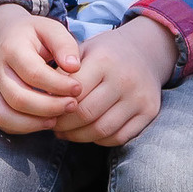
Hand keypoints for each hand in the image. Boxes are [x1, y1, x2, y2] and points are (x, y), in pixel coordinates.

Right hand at [0, 3, 83, 133]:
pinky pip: (2, 122)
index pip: (33, 73)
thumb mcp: (50, 29)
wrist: (2, 37)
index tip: (78, 88)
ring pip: (6, 114)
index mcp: (11, 48)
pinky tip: (45, 122)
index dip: (58, 85)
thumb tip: (74, 67)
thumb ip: (64, 45)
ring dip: (36, 122)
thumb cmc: (33, 36)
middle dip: (50, 107)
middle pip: (19, 98)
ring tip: (59, 118)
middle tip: (72, 105)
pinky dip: (24, 127)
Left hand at [52, 18, 175, 146]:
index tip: (46, 110)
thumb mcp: (83, 51)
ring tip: (67, 132)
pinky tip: (89, 133)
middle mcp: (124, 79)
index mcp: (103, 60)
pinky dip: (100, 140)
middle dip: (64, 125)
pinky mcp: (150, 112)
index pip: (72, 94)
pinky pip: (119, 137)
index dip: (55, 106)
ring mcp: (139, 97)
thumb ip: (62, 73)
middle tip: (54, 126)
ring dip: (79, 137)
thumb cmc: (105, 53)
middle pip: (85, 114)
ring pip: (101, 130)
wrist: (145, 51)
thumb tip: (43, 100)